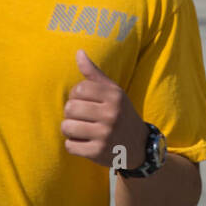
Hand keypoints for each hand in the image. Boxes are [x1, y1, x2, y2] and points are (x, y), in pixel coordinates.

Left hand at [62, 50, 146, 167]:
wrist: (138, 146)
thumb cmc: (120, 114)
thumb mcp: (113, 92)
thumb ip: (94, 74)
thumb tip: (79, 52)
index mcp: (114, 96)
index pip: (78, 89)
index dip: (75, 96)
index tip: (84, 102)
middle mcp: (111, 114)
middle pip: (70, 108)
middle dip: (71, 114)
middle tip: (82, 118)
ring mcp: (105, 134)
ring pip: (66, 127)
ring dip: (70, 130)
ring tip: (81, 130)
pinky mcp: (98, 152)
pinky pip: (70, 146)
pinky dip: (73, 145)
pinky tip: (84, 143)